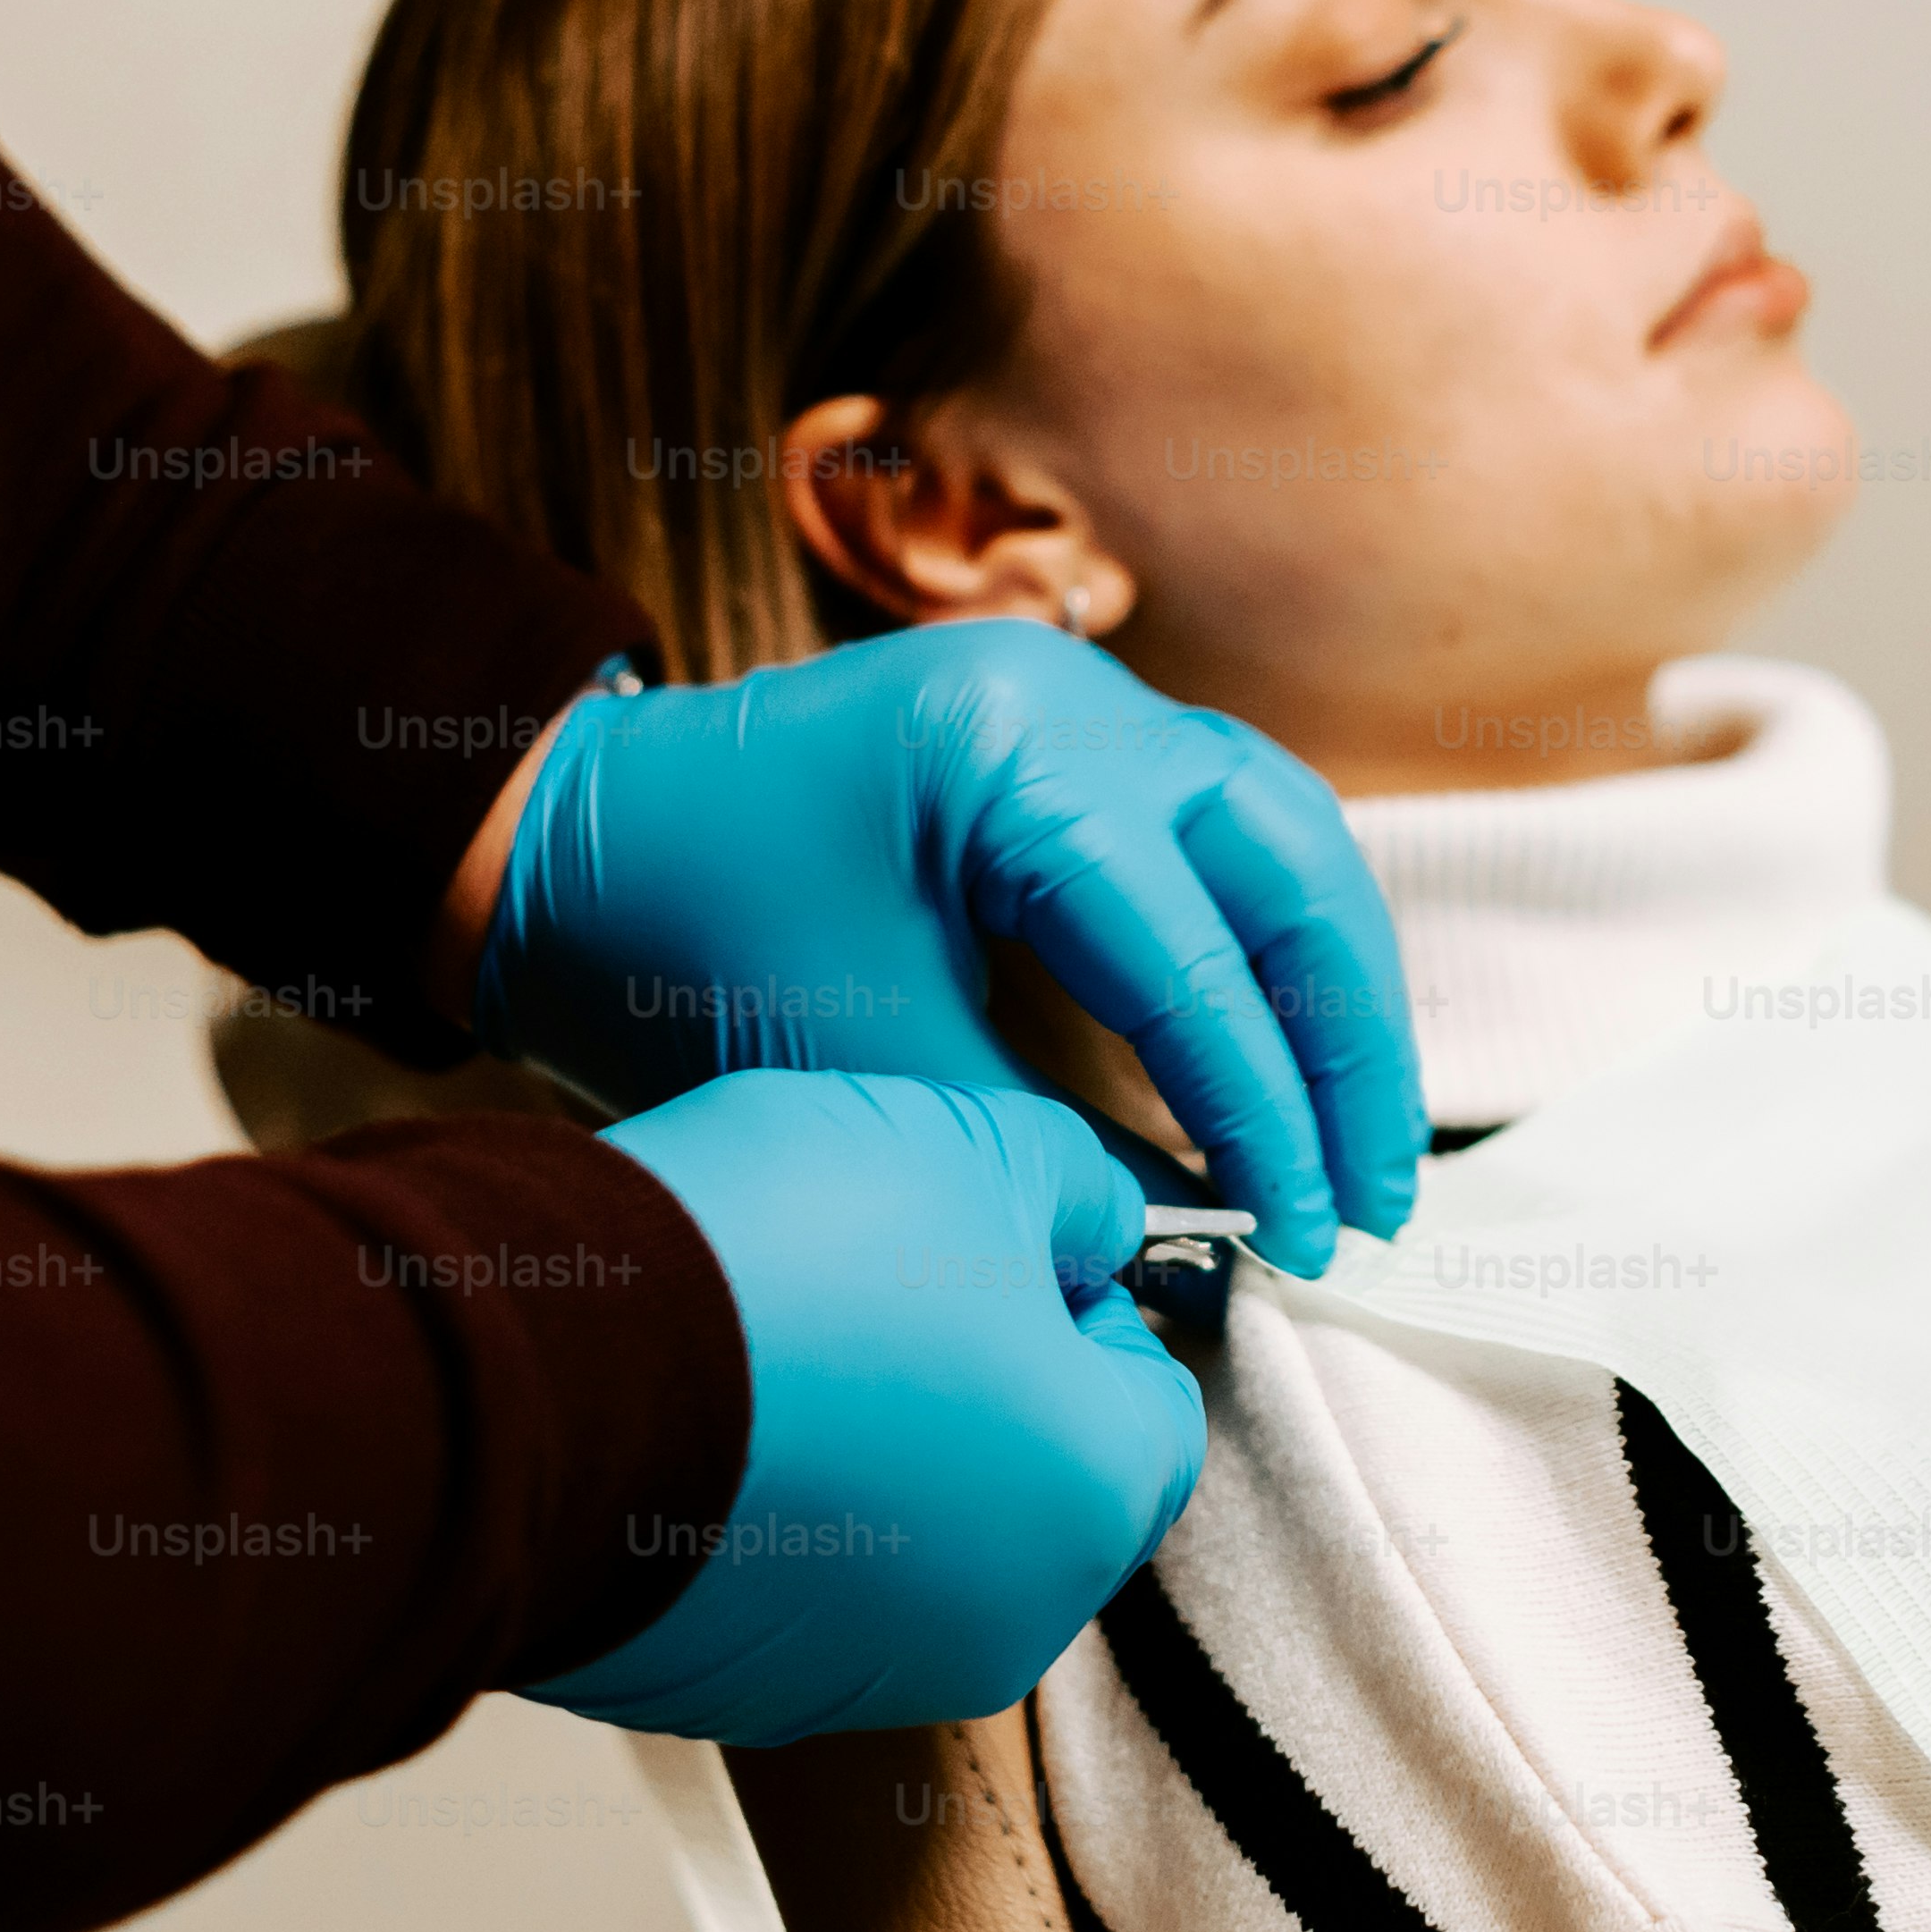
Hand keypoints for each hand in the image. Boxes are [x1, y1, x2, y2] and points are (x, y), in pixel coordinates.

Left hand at [465, 621, 1421, 1273]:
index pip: (1194, 949)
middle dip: (1351, 1040)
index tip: (1304, 1235)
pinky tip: (1291, 1052)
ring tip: (1363, 1139)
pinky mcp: (1070, 742)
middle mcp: (1072, 696)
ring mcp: (1079, 702)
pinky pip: (1223, 834)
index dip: (1266, 1110)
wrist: (552, 849)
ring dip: (1335, 988)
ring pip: (1283, 836)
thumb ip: (1051, 1139)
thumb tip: (1197, 1227)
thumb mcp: (869, 1065)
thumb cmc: (675, 947)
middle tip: (1378, 1195)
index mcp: (1009, 751)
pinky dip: (1272, 945)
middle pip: (1294, 861)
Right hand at [533, 1071, 1200, 1741]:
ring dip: (869, 1456)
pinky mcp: (737, 1693)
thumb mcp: (971, 1148)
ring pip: (911, 1545)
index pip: (1154, 1399)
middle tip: (874, 1280)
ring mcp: (865, 1676)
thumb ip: (1075, 1189)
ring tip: (772, 1346)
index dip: (1079, 1300)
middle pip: (1035, 1485)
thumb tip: (1092, 1223)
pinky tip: (706, 1424)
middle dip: (976, 1382)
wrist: (544, 1376)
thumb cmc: (781, 1266)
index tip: (995, 1246)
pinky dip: (770, 1521)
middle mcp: (1005, 1623)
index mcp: (1096, 1499)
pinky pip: (790, 1596)